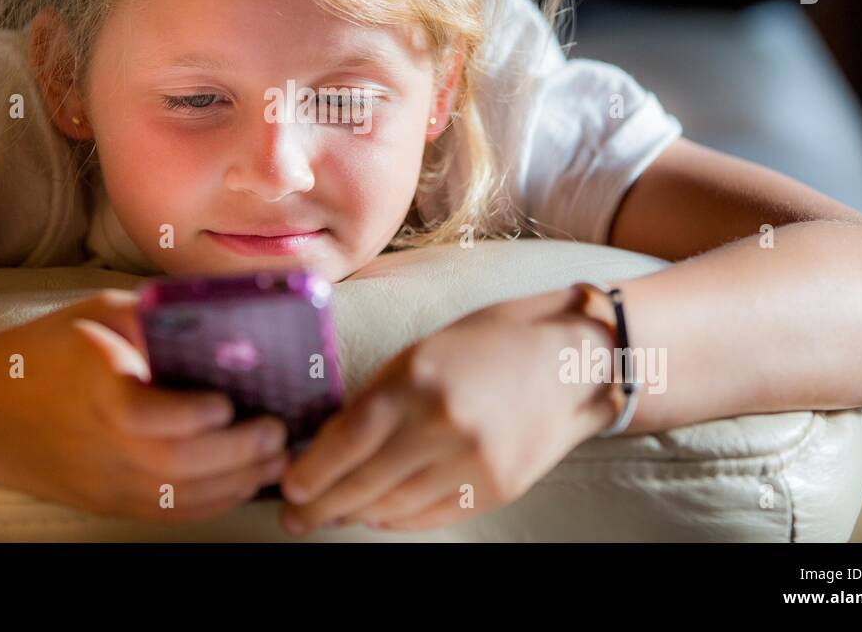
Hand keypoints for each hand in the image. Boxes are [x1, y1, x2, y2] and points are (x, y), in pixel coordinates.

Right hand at [0, 289, 290, 521]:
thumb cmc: (43, 349)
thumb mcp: (98, 313)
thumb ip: (158, 319)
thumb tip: (227, 324)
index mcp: (97, 391)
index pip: (155, 418)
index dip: (201, 415)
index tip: (231, 400)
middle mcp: (100, 445)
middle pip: (179, 466)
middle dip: (239, 454)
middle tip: (276, 432)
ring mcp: (101, 481)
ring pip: (179, 498)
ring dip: (235, 483)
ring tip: (272, 459)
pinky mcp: (103, 502)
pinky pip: (165, 514)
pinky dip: (209, 502)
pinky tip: (240, 482)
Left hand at [276, 289, 615, 533]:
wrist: (571, 360)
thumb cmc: (490, 343)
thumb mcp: (422, 353)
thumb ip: (377, 396)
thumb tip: (329, 442)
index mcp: (418, 380)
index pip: (347, 440)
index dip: (312, 470)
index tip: (290, 485)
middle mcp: (443, 425)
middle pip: (364, 481)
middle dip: (322, 505)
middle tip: (296, 516)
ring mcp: (474, 462)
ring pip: (395, 505)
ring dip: (356, 513)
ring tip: (331, 515)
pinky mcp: (497, 489)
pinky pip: (432, 515)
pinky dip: (397, 518)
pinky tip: (376, 514)